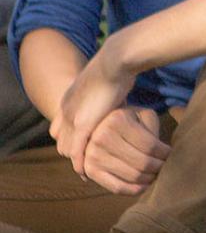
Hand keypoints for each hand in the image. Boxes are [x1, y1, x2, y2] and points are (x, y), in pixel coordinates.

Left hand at [50, 52, 136, 180]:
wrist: (115, 61)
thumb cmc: (118, 67)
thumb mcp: (105, 82)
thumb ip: (105, 94)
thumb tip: (119, 94)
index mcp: (69, 99)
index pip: (59, 127)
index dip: (70, 138)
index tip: (84, 147)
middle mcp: (66, 110)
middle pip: (60, 140)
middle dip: (71, 152)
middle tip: (86, 162)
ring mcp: (73, 118)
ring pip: (66, 148)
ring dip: (76, 160)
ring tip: (88, 170)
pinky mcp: (84, 125)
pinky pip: (76, 151)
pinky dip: (80, 163)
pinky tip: (86, 171)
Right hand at [81, 107, 168, 195]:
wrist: (101, 125)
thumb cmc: (130, 121)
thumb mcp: (143, 116)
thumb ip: (153, 130)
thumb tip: (164, 154)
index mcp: (117, 120)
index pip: (150, 145)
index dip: (165, 154)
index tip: (171, 155)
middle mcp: (101, 137)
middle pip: (142, 162)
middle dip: (159, 167)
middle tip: (165, 167)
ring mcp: (93, 156)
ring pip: (132, 176)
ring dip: (149, 179)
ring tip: (156, 174)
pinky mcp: (90, 170)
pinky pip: (117, 187)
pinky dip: (134, 190)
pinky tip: (144, 186)